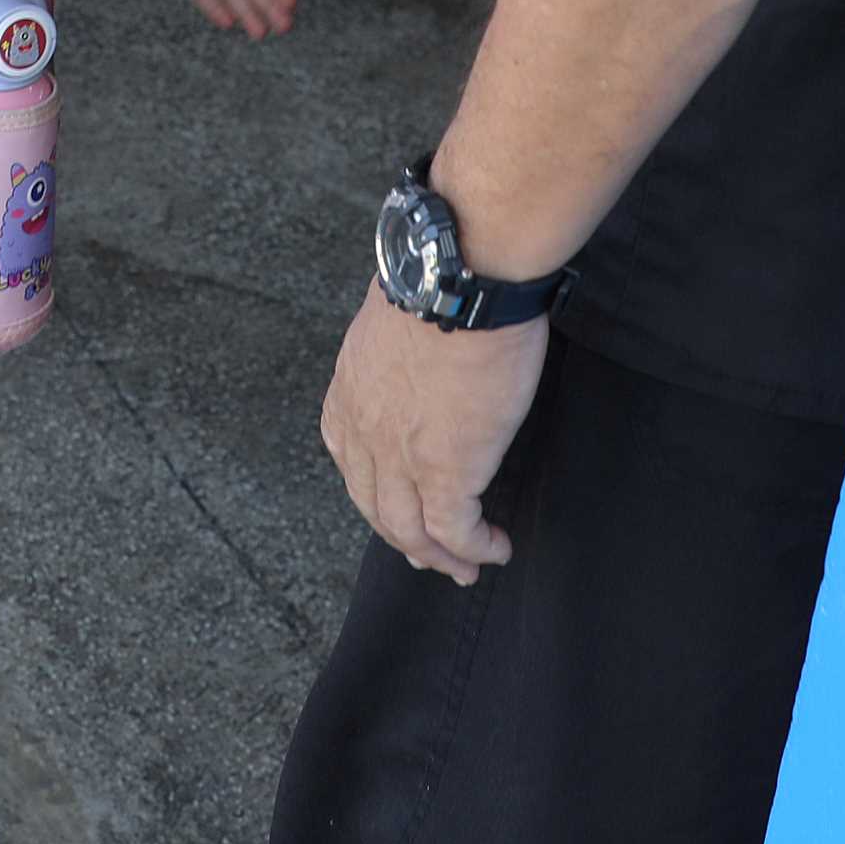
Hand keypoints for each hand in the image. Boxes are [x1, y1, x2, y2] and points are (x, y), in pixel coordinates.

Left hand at [321, 284, 544, 585]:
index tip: (396, 505)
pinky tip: (494, 549)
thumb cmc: (441, 276)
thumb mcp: (396, 312)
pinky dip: (473, 549)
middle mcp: (365, 430)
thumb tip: (425, 337)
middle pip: (375, 505)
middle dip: (403, 537)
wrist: (460, 279)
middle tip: (428, 555)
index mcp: (350, 391)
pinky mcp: (447, 469)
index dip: (375, 492)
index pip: (351, 460)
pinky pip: (454, 530)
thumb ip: (398, 343)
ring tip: (465, 566)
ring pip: (409, 530)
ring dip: (438, 557)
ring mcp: (402, 455)